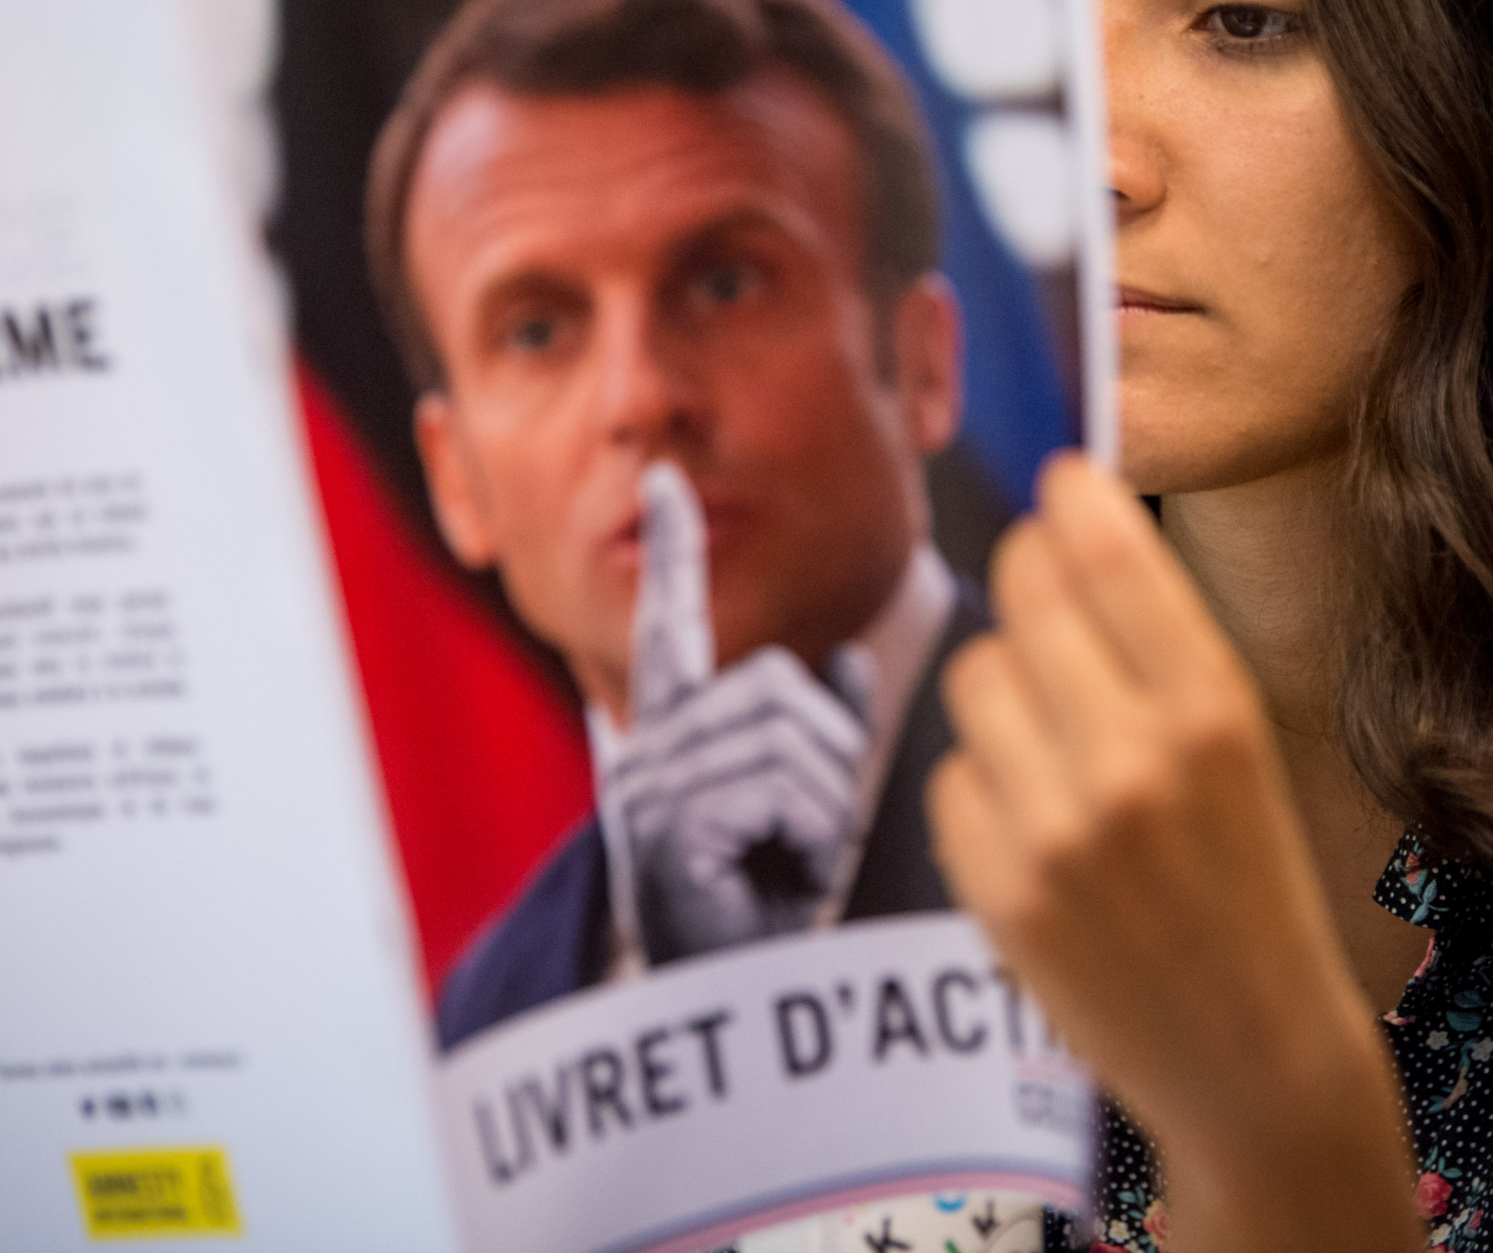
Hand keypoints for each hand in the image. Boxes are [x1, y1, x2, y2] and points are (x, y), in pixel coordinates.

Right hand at [604, 462, 865, 963]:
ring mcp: (652, 791)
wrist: (733, 1006)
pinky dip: (806, 838)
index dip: (671, 554)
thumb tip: (842, 660)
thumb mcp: (803, 803)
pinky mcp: (669, 832)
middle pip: (777, 681)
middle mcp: (650, 751)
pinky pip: (778, 788)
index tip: (667, 486)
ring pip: (788, 732)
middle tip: (805, 837)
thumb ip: (821, 727)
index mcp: (674, 736)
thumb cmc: (769, 909)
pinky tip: (778, 881)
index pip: (670, 628)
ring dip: (822, 805)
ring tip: (790, 864)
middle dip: (827, 754)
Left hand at [926, 456, 1418, 1252]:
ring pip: (973, 673)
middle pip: (1022, 590)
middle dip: (1027, 575)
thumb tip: (1069, 522)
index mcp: (1215, 710)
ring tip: (1053, 740)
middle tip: (1044, 595)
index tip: (1061, 479)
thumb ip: (1160, 645)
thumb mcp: (1244, 749)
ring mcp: (1054, 826)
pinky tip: (1035, 823)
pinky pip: (949, 773)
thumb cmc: (1252, 889)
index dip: (1070, 497)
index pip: (1107, 549)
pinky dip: (981, 783)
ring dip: (1002, 686)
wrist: (1256, 1063)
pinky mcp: (996, 887)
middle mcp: (1131, 758)